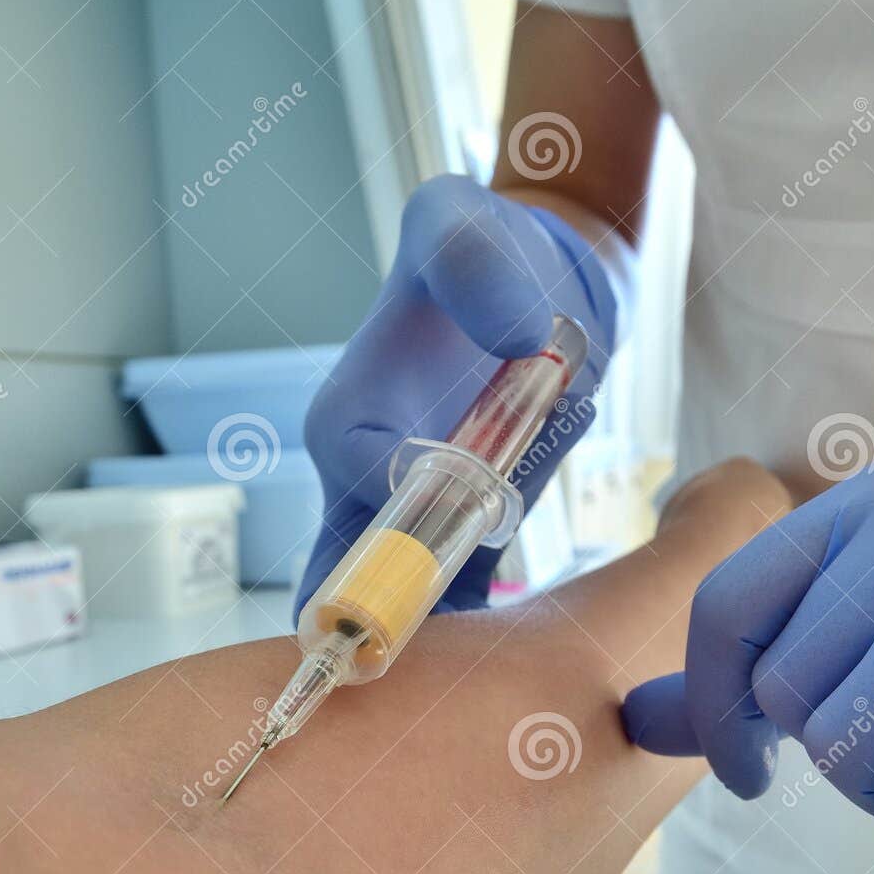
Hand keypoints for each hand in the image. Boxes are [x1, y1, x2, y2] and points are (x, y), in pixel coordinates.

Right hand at [299, 175, 616, 612]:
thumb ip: (478, 268)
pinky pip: (459, 599)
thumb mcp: (462, 222)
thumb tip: (520, 336)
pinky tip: (519, 648)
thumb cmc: (478, 248)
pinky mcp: (462, 532)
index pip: (362, 479)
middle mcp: (365, 476)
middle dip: (383, 615)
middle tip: (443, 651)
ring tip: (497, 639)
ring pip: (408, 598)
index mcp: (349, 412)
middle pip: (346, 572)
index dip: (413, 507)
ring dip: (448, 625)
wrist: (526, 287)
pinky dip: (479, 632)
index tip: (482, 506)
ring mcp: (412, 513)